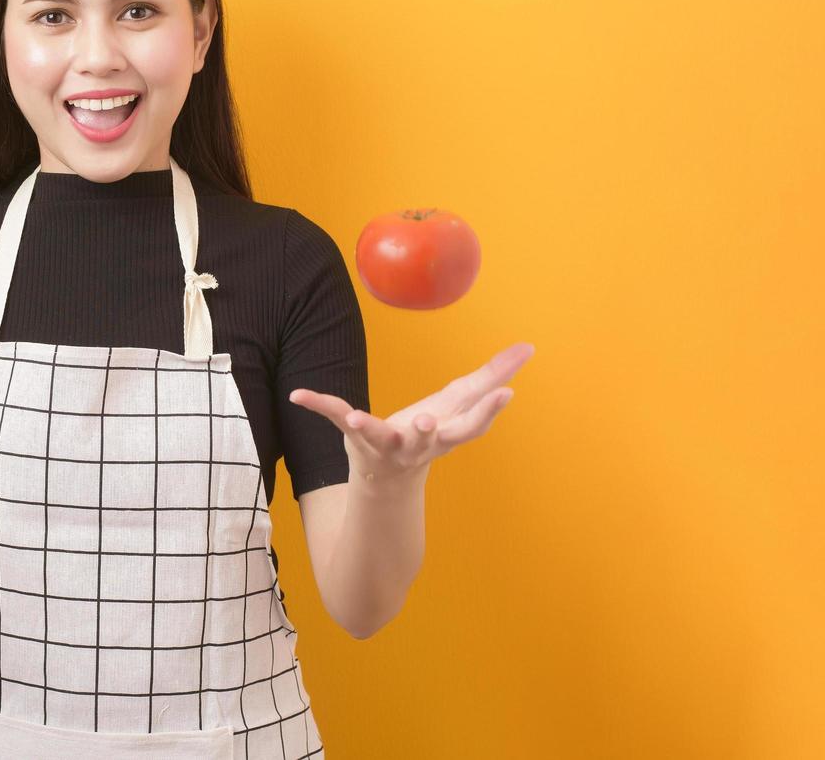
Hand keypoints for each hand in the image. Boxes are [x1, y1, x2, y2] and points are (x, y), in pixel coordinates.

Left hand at [288, 342, 534, 484]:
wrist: (388, 481)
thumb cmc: (428, 433)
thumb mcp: (460, 405)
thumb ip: (492, 377)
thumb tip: (530, 347)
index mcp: (446, 434)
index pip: (472, 425)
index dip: (489, 410)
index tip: (506, 392)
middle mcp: (417, 443)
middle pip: (427, 438)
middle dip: (429, 431)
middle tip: (430, 423)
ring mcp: (384, 443)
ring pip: (378, 437)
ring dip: (369, 430)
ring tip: (360, 422)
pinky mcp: (354, 435)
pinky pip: (335, 416)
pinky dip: (317, 404)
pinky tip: (297, 394)